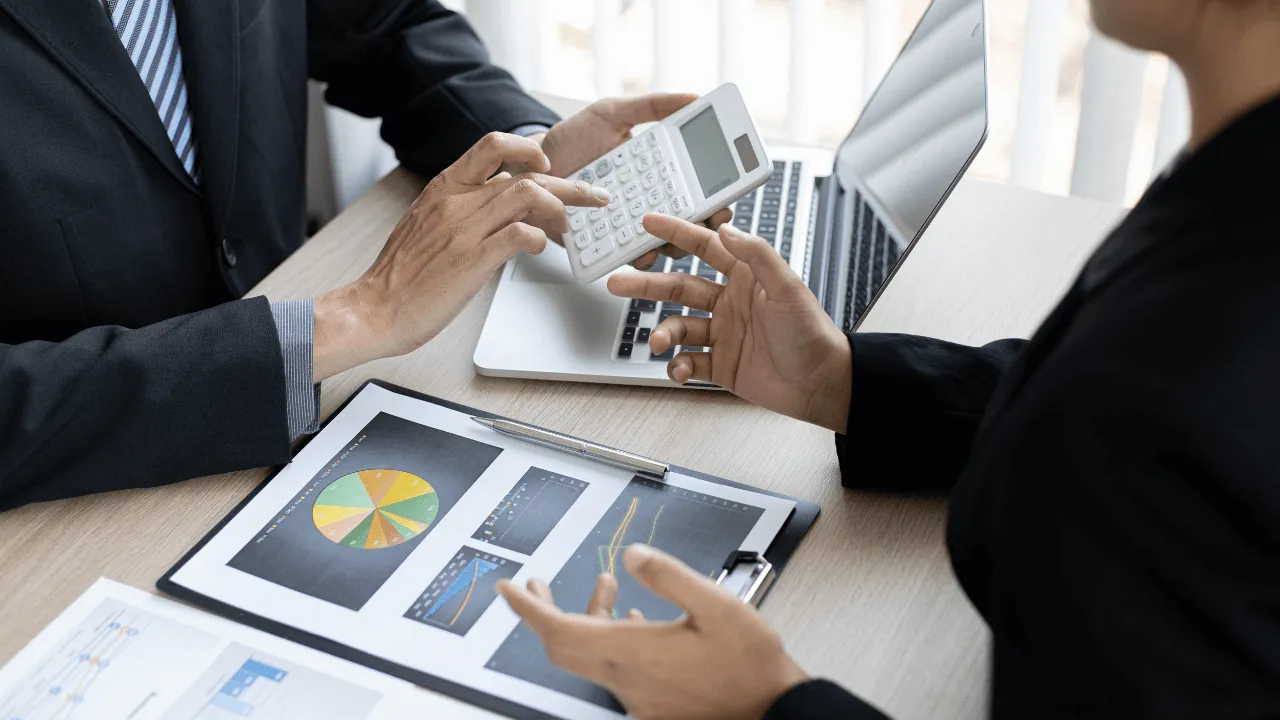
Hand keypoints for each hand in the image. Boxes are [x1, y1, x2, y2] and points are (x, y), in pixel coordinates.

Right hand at [310, 132, 609, 379]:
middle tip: (595, 195)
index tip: (549, 163)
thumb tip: (499, 207)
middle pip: (524, 174)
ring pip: (527, 196)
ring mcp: (463, 229)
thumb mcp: (428, 223)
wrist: (373, 308)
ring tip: (571, 227)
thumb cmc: (401, 275)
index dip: (528, 148)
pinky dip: (538, 239)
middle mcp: (455, 201)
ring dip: (560, 209)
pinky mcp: (470, 260)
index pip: (492, 145)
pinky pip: (518, 236)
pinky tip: (541, 248)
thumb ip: (461, 208)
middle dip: (568, 183)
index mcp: (444, 187)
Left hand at [498, 544, 808, 719]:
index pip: (559, 629)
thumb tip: (631, 555)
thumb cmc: (750, 663)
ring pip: (592, 656)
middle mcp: (627, 679)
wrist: (774, 711)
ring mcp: (637, 698)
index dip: (528, 608)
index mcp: (634, 652)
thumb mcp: (716, 604)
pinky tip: (634, 623)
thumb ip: (668, 576)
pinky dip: (612, 641)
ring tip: (605, 586)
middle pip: (564, 646)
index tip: (509, 588)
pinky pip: (615, 672)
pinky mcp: (652, 707)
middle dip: (545, 611)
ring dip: (589, 619)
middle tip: (537, 585)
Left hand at [518, 93, 733, 267]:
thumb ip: (652, 106)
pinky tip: (641, 250)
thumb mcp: (612, 113)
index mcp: (659, 174)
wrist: (529, 166)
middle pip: (689, 224)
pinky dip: (639, 257)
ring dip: (675, 245)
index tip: (725, 200)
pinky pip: (628, 257)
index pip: (698, 190)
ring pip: (665, 246)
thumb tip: (695, 97)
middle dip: (704, 226)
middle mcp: (649, 204)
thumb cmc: (572, 140)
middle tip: (707, 220)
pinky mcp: (605, 246)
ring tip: (673, 238)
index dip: (717, 198)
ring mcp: (628, 228)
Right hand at [607, 216, 852, 431]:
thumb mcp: (787, 287)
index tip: (648, 222)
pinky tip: (679, 369)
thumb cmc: (812, 334)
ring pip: (679, 327)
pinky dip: (679, 366)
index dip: (677, 233)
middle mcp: (730, 303)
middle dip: (648, 285)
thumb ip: (756, 254)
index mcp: (745, 277)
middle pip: (679, 287)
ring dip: (663, 332)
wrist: (822, 384)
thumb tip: (726, 228)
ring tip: (657, 341)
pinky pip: (690, 362)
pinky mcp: (722, 366)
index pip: (705, 248)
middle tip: (618, 282)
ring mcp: (724, 334)